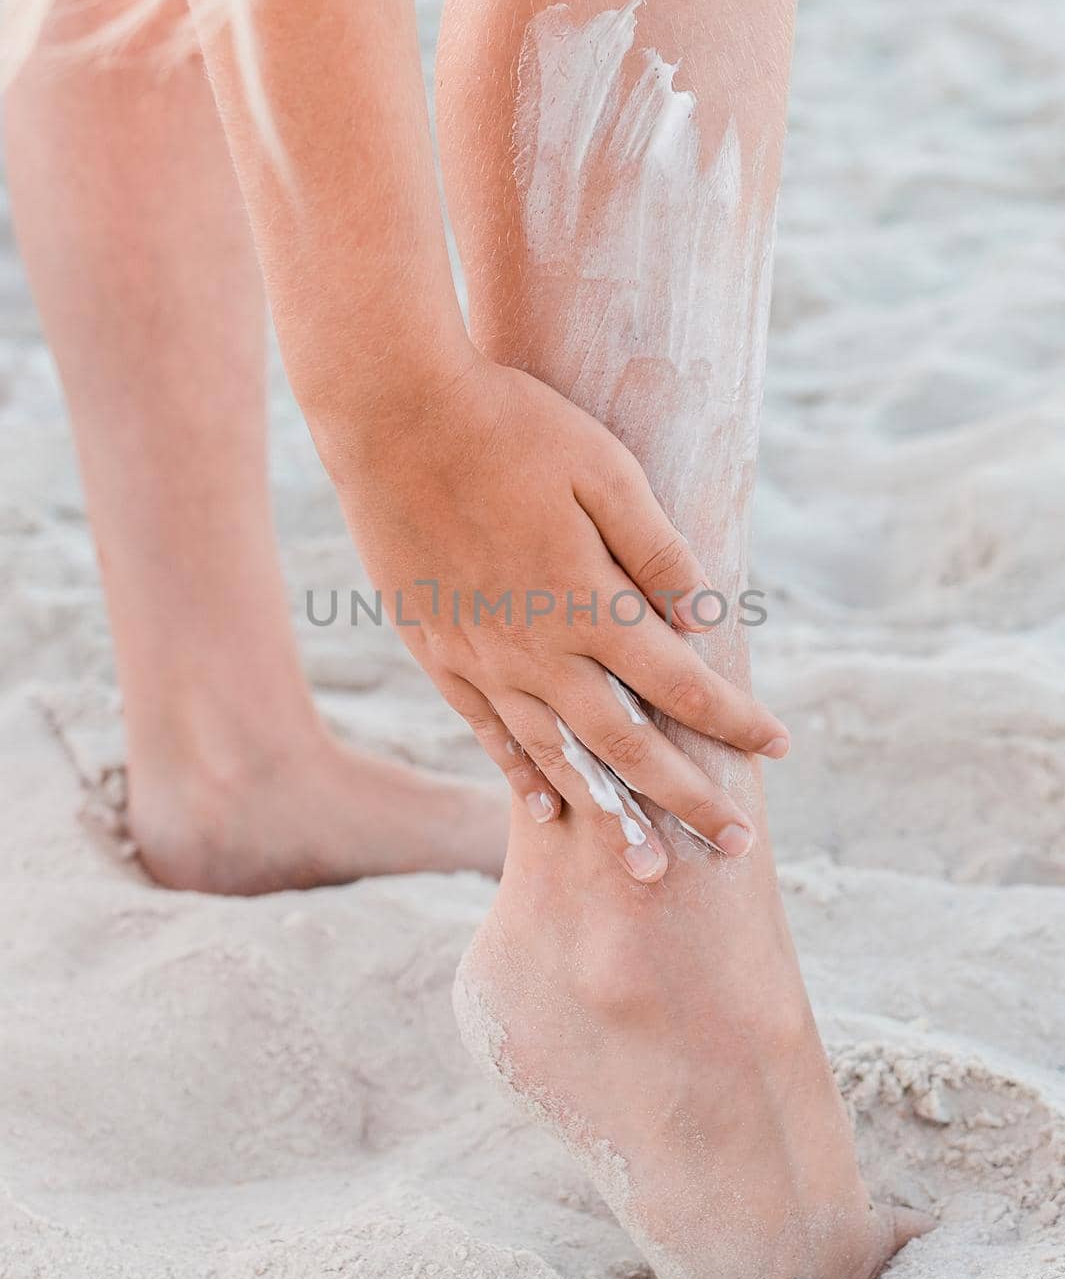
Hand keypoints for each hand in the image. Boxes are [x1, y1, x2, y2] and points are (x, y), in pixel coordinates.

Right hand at [325, 353, 788, 882]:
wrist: (392, 415)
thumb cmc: (511, 426)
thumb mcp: (605, 469)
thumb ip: (657, 551)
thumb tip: (705, 621)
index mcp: (589, 602)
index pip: (682, 684)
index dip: (734, 720)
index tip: (779, 747)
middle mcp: (538, 649)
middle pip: (627, 747)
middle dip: (686, 798)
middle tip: (734, 844)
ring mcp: (482, 660)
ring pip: (557, 757)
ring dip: (608, 813)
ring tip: (643, 864)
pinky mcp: (438, 653)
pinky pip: (489, 734)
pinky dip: (524, 778)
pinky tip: (549, 811)